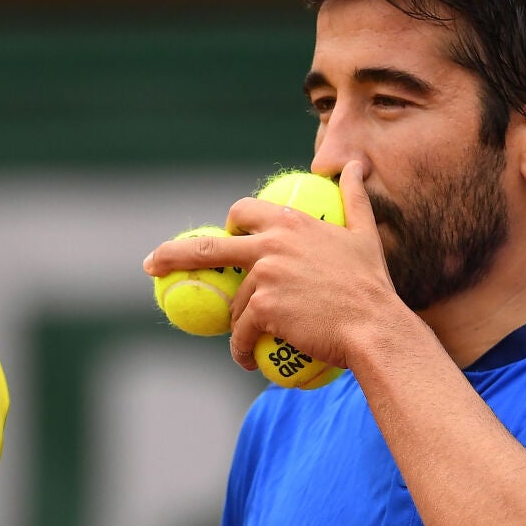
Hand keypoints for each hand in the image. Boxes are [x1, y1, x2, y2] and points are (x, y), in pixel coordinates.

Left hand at [142, 161, 399, 371]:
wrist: (375, 327)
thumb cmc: (372, 286)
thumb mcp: (364, 234)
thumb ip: (354, 197)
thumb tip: (355, 164)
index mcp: (289, 223)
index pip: (242, 212)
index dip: (229, 224)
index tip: (222, 237)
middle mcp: (272, 243)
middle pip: (206, 248)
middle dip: (169, 254)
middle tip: (150, 266)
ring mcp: (265, 275)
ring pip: (234, 302)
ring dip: (236, 323)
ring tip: (247, 340)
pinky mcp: (264, 307)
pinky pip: (241, 331)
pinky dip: (240, 348)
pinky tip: (244, 360)